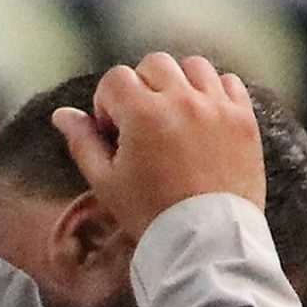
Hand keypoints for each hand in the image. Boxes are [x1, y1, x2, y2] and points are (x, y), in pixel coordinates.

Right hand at [52, 53, 264, 235]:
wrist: (207, 242)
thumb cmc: (151, 215)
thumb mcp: (106, 183)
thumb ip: (83, 142)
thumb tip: (62, 114)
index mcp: (143, 114)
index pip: (116, 78)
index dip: (108, 102)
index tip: (115, 132)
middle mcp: (181, 100)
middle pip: (154, 64)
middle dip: (142, 86)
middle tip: (143, 123)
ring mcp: (217, 107)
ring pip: (193, 66)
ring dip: (178, 82)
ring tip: (175, 114)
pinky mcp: (244, 119)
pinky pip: (229, 83)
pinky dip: (214, 92)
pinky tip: (205, 117)